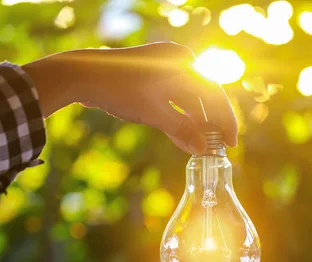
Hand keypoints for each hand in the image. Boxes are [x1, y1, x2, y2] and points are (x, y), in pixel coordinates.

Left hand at [23, 42, 237, 153]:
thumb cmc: (120, 89)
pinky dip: (180, 117)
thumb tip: (203, 149)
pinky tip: (184, 137)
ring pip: (189, 99)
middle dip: (211, 124)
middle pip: (204, 97)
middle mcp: (179, 62)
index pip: (215, 95)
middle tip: (218, 147)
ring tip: (201, 147)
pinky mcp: (153, 76)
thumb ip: (183, 130)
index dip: (225, 121)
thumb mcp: (155, 114)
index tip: (230, 143)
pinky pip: (175, 98)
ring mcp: (165, 68)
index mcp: (184, 63)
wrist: (81, 75)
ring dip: (195, 123)